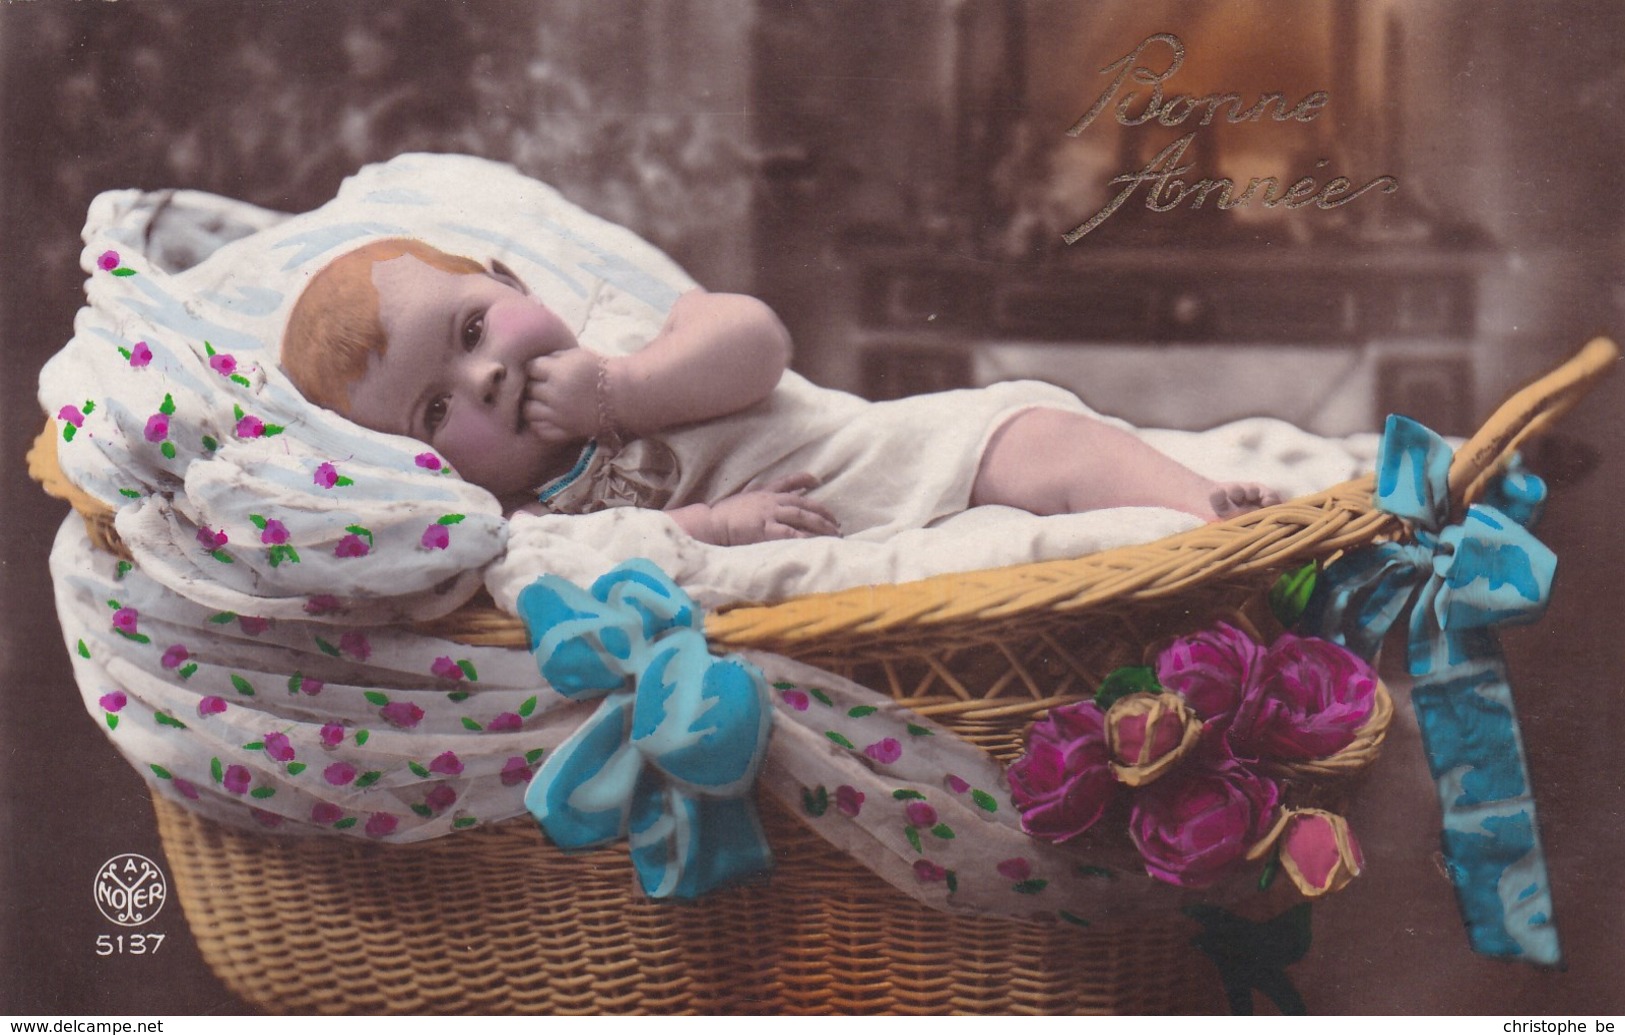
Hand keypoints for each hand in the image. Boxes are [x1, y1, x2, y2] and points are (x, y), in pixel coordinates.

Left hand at [523, 348, 603, 442]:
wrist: (623, 395)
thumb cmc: (602, 370)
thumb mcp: (577, 354)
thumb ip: (555, 357)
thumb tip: (536, 362)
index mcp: (557, 372)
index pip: (531, 368)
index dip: (535, 368)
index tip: (542, 370)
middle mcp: (554, 394)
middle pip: (529, 389)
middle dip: (534, 385)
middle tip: (543, 385)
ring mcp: (558, 415)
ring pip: (529, 411)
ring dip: (533, 405)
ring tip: (542, 402)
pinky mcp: (564, 431)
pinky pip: (540, 430)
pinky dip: (540, 423)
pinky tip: (548, 417)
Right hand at [674, 474, 840, 545]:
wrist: (712, 523)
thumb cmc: (725, 514)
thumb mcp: (745, 497)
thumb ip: (759, 495)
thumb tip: (771, 494)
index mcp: (766, 493)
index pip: (789, 483)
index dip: (804, 479)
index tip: (816, 480)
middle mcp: (771, 501)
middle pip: (804, 505)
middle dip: (823, 514)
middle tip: (836, 524)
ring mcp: (769, 514)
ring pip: (801, 517)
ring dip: (820, 526)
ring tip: (833, 535)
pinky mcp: (764, 529)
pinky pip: (789, 533)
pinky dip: (804, 537)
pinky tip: (815, 542)